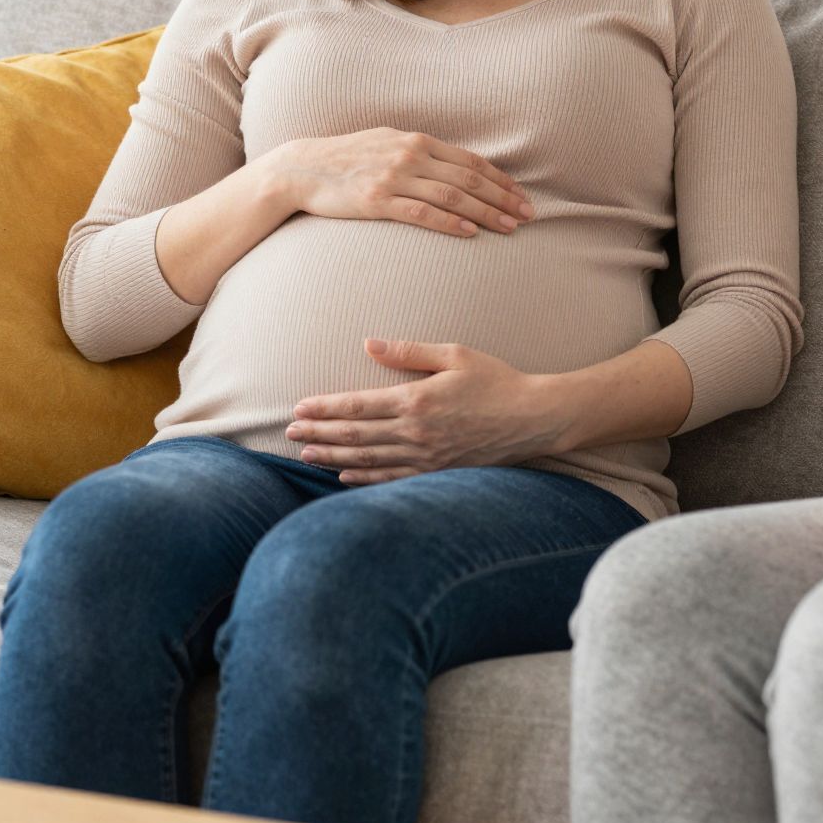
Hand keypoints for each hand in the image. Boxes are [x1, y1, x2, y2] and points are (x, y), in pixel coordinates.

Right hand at [274, 129, 532, 237]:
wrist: (302, 168)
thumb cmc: (348, 158)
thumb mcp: (387, 144)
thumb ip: (420, 153)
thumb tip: (452, 167)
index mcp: (417, 141)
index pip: (470, 161)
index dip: (500, 179)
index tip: (521, 196)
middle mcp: (411, 155)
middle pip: (469, 179)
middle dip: (503, 198)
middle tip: (529, 215)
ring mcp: (394, 177)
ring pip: (453, 196)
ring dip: (486, 213)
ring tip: (509, 227)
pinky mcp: (378, 200)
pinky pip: (422, 213)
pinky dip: (450, 222)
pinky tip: (470, 233)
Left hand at [285, 338, 559, 483]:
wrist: (533, 419)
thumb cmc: (496, 381)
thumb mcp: (454, 354)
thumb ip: (408, 352)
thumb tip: (368, 344)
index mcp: (416, 400)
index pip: (357, 405)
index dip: (324, 407)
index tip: (299, 407)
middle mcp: (415, 432)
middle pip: (355, 434)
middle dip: (319, 432)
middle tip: (289, 432)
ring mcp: (425, 457)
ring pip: (367, 459)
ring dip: (332, 456)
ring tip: (305, 454)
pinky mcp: (436, 473)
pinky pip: (391, 478)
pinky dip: (362, 477)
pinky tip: (342, 474)